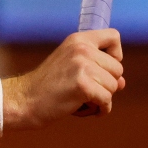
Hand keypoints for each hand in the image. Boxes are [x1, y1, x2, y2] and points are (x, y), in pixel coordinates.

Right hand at [2, 29, 124, 129]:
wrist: (24, 100)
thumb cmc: (48, 87)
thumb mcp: (72, 68)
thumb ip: (98, 70)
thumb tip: (123, 83)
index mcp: (78, 40)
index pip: (114, 37)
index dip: (115, 55)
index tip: (103, 68)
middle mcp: (82, 48)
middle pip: (118, 69)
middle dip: (106, 85)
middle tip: (83, 90)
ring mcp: (82, 66)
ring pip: (114, 87)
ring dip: (101, 99)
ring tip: (79, 100)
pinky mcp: (83, 85)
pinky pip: (107, 102)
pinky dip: (99, 110)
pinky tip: (82, 110)